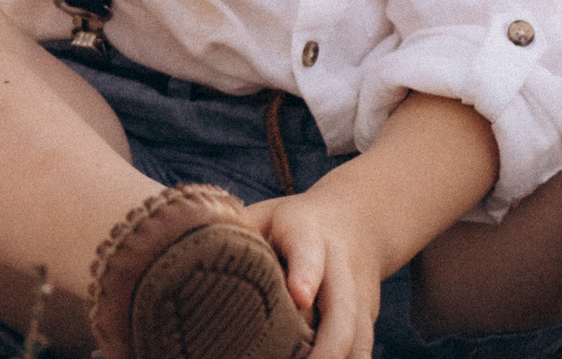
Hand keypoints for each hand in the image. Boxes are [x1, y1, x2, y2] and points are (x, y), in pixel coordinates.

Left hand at [246, 192, 381, 358]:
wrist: (357, 220)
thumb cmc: (290, 223)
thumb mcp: (264, 216)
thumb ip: (238, 235)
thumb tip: (194, 259)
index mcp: (307, 233)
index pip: (309, 253)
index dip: (305, 274)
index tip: (299, 296)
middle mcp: (340, 266)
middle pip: (343, 309)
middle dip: (329, 345)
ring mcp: (359, 295)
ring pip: (359, 336)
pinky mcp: (368, 318)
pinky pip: (362, 348)